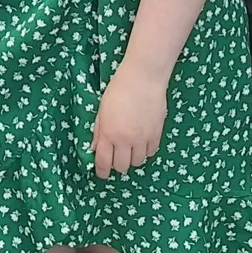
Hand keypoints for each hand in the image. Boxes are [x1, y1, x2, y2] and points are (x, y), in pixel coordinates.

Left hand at [91, 57, 168, 179]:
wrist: (143, 78)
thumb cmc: (118, 90)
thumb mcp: (102, 110)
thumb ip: (98, 132)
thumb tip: (94, 149)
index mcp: (109, 133)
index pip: (104, 162)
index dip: (102, 171)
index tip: (102, 174)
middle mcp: (126, 140)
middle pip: (122, 166)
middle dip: (117, 164)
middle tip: (116, 156)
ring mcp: (143, 139)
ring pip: (138, 162)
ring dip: (132, 158)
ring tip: (129, 147)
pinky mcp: (157, 135)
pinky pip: (151, 153)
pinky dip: (145, 151)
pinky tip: (141, 142)